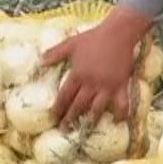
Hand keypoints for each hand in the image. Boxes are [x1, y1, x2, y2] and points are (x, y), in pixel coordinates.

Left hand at [42, 7, 152, 126]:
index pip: (65, 95)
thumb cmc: (93, 38)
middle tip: (64, 129)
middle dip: (70, 118)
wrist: (118, 33)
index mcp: (78, 74)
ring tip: (86, 129)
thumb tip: (40, 61)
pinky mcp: (121, 85)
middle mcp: (91, 83)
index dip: (58, 107)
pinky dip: (121, 113)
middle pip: (78, 105)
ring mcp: (107, 86)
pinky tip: (118, 121)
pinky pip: (122, 103)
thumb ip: (55, 53)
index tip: (53, 116)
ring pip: (97, 108)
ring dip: (90, 120)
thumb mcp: (71, 44)